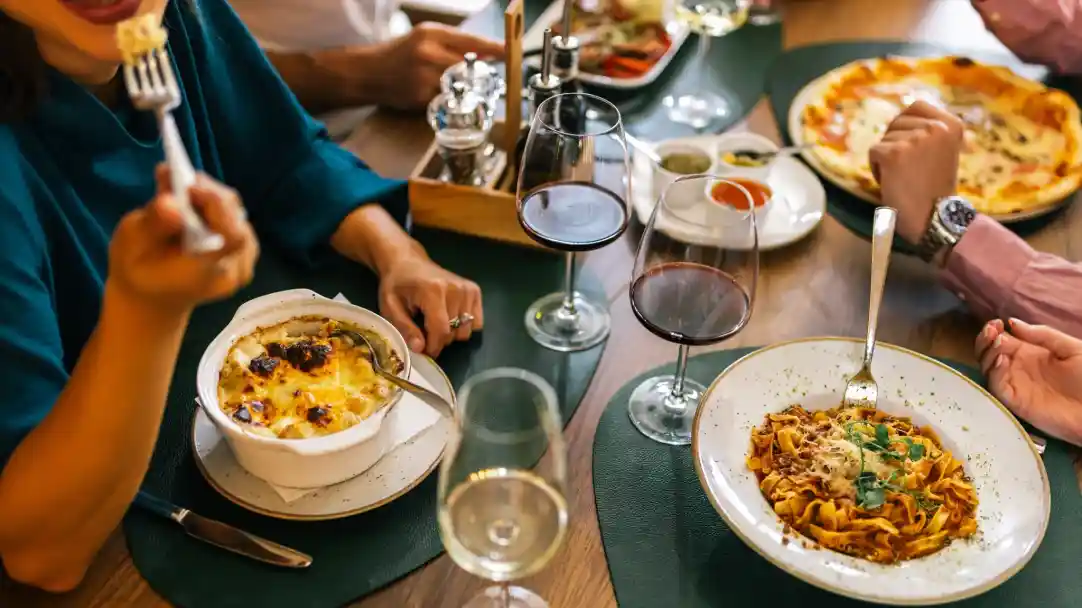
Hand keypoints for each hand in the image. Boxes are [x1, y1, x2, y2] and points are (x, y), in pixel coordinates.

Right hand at [107, 166, 259, 314]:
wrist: (154, 296)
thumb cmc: (138, 269)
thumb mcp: (132, 243)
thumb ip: (155, 223)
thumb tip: (171, 202)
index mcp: (205, 274)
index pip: (232, 236)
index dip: (215, 204)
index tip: (187, 185)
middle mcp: (233, 272)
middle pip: (235, 221)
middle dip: (208, 194)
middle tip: (177, 178)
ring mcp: (243, 264)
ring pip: (237, 216)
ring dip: (210, 198)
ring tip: (181, 190)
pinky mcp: (245, 254)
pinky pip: (237, 221)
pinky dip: (216, 206)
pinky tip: (193, 202)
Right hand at [368, 23, 503, 109]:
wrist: (367, 73)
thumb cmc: (400, 54)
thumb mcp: (425, 38)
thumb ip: (454, 44)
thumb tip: (488, 54)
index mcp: (431, 34)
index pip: (471, 41)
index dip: (493, 49)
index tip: (510, 53)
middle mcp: (428, 53)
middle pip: (469, 67)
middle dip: (478, 74)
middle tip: (484, 78)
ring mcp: (424, 77)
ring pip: (460, 86)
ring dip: (464, 90)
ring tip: (456, 87)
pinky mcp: (421, 98)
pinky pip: (446, 100)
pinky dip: (447, 100)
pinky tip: (435, 94)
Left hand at [378, 254, 483, 356]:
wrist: (408, 262)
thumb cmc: (396, 285)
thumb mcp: (390, 307)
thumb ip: (405, 328)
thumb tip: (420, 349)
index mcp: (433, 291)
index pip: (441, 330)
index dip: (433, 347)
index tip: (424, 352)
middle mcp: (455, 289)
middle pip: (455, 332)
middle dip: (440, 340)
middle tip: (426, 333)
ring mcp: (468, 289)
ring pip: (467, 330)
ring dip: (452, 334)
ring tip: (437, 323)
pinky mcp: (474, 290)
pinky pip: (477, 321)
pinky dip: (465, 325)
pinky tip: (451, 318)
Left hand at [869, 101, 964, 242]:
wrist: (935, 218)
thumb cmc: (935, 188)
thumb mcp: (942, 150)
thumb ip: (928, 132)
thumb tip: (902, 116)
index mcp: (952, 124)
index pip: (915, 106)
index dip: (905, 125)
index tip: (910, 146)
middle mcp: (936, 127)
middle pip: (896, 122)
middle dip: (895, 143)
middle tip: (907, 168)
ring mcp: (915, 139)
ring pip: (884, 138)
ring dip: (886, 158)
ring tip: (903, 177)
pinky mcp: (894, 153)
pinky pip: (874, 152)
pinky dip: (877, 169)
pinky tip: (892, 182)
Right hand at [975, 318, 1081, 446]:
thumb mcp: (1071, 348)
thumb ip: (1043, 335)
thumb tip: (1012, 322)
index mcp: (1028, 353)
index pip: (1001, 340)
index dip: (994, 330)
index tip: (996, 323)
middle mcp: (1016, 368)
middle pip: (988, 353)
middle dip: (985, 340)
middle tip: (992, 331)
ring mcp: (1014, 385)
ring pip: (987, 369)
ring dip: (987, 354)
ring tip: (998, 344)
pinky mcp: (1015, 402)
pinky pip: (997, 387)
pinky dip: (994, 373)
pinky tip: (1002, 361)